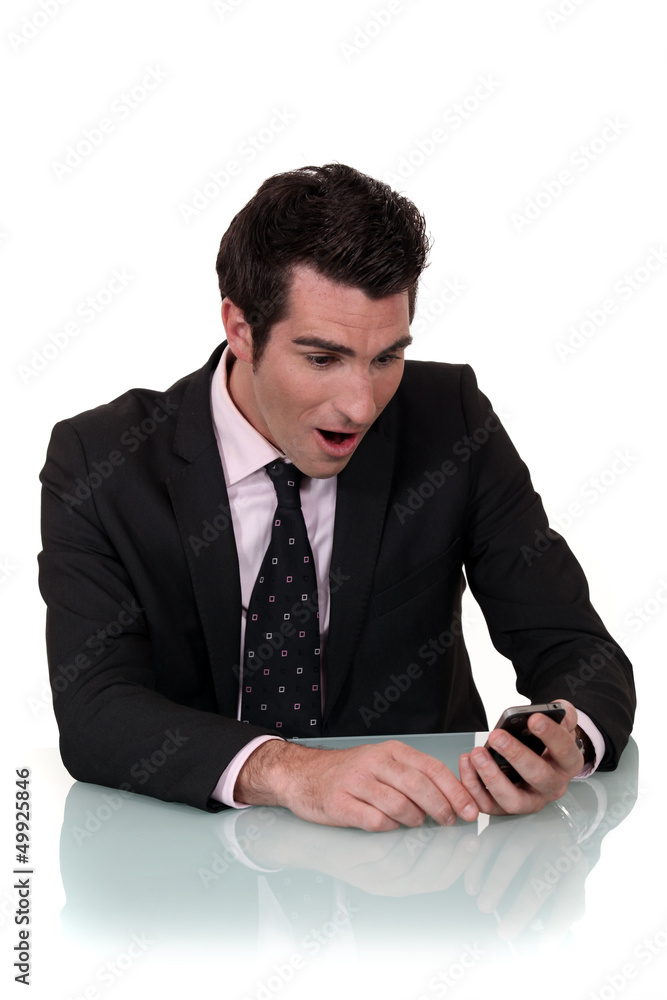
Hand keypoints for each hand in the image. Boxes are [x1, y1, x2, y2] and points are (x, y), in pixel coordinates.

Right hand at [234, 739, 479, 831]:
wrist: (303, 774)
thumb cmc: (350, 773)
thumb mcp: (383, 763)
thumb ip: (413, 775)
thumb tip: (453, 797)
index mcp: (390, 751)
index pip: (431, 768)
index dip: (455, 791)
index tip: (471, 809)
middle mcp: (374, 762)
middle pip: (418, 786)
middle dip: (442, 807)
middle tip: (451, 822)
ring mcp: (355, 782)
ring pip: (398, 804)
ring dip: (415, 819)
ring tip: (417, 823)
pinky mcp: (339, 803)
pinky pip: (374, 820)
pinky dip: (388, 827)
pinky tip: (389, 826)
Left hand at [458, 698, 583, 815]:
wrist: (539, 760)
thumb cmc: (546, 742)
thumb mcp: (560, 724)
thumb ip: (561, 714)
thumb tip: (554, 710)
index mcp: (568, 763)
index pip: (564, 750)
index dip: (550, 735)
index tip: (533, 719)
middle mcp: (552, 787)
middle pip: (538, 776)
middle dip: (516, 755)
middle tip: (497, 736)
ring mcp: (530, 801)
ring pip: (512, 799)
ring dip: (492, 777)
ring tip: (477, 754)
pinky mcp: (507, 807)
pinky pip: (488, 805)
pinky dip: (474, 788)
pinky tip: (467, 764)